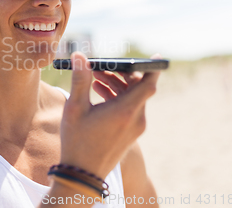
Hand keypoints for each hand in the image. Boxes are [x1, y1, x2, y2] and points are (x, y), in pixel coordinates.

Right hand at [59, 52, 160, 178]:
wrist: (83, 175)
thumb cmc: (77, 141)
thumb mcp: (75, 108)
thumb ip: (80, 79)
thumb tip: (80, 56)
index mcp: (125, 111)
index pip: (148, 84)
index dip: (153, 68)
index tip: (156, 55)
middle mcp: (135, 119)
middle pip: (137, 89)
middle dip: (121, 74)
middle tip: (101, 67)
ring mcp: (135, 129)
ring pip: (133, 99)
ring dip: (117, 86)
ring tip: (95, 80)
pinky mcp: (130, 134)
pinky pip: (130, 110)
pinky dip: (118, 99)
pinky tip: (99, 94)